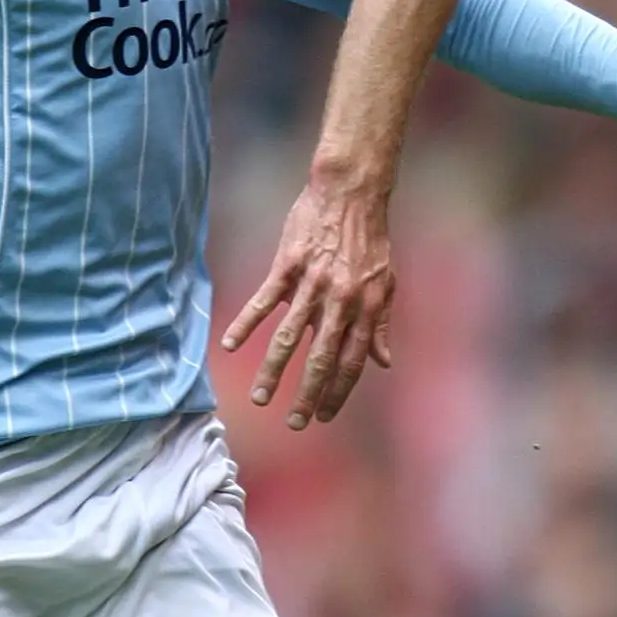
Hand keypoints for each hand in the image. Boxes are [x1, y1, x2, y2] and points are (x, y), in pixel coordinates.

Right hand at [219, 170, 395, 429]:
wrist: (350, 194)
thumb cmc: (369, 239)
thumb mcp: (386, 282)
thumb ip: (380, 323)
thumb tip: (384, 362)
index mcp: (364, 309)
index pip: (351, 362)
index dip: (338, 392)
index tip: (324, 416)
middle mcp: (339, 302)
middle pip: (320, 358)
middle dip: (307, 395)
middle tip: (295, 423)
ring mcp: (311, 285)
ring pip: (288, 338)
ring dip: (273, 371)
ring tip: (261, 398)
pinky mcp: (287, 266)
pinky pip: (264, 301)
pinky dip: (246, 323)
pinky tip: (231, 345)